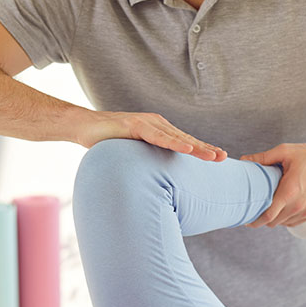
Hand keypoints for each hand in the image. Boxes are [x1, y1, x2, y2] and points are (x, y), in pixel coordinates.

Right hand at [76, 110, 226, 161]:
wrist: (82, 126)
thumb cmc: (106, 142)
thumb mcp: (131, 155)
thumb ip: (145, 163)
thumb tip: (154, 184)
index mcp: (157, 131)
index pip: (183, 142)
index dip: (201, 149)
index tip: (218, 158)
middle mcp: (156, 124)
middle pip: (185, 139)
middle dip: (205, 149)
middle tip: (223, 158)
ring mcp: (146, 123)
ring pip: (176, 137)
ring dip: (196, 147)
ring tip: (212, 156)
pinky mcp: (134, 124)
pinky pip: (158, 136)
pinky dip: (174, 142)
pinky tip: (187, 148)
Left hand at [240, 143, 305, 227]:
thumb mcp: (286, 151)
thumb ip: (263, 157)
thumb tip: (244, 160)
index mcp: (289, 192)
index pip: (267, 216)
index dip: (254, 221)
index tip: (246, 220)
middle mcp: (298, 205)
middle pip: (273, 222)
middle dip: (261, 219)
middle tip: (254, 211)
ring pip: (283, 223)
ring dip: (274, 218)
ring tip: (269, 207)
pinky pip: (293, 222)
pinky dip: (285, 218)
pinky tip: (282, 208)